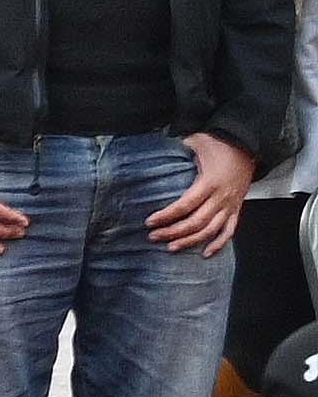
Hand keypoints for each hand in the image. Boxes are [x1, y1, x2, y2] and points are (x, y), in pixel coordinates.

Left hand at [153, 130, 259, 255]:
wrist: (248, 147)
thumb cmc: (220, 145)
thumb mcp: (197, 142)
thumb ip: (177, 149)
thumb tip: (155, 150)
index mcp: (210, 183)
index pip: (185, 205)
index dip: (166, 216)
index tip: (150, 222)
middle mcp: (222, 197)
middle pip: (196, 222)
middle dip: (173, 232)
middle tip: (154, 236)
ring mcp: (231, 205)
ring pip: (210, 231)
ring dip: (190, 241)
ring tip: (171, 247)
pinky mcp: (237, 209)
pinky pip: (229, 231)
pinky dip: (218, 244)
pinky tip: (205, 253)